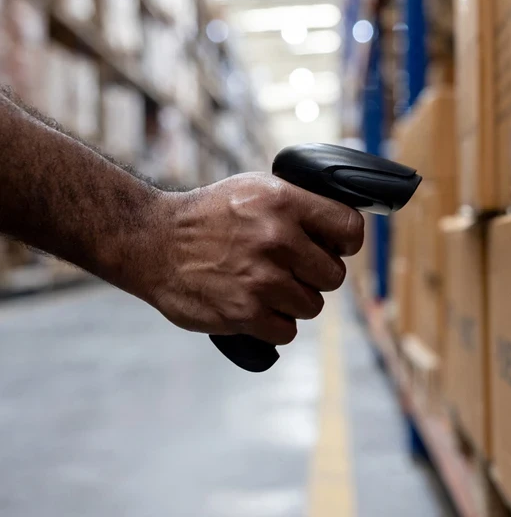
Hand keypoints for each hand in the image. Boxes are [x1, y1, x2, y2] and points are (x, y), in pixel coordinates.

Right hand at [143, 173, 363, 344]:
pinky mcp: (245, 312)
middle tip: (290, 269)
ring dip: (293, 301)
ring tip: (266, 285)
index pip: (349, 229)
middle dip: (315, 276)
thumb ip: (299, 204)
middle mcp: (277, 238)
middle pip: (333, 275)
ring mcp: (262, 278)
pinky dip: (274, 324)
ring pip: (312, 306)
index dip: (346, 243)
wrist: (153, 242)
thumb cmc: (209, 215)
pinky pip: (287, 330)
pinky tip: (255, 306)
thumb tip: (342, 229)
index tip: (335, 247)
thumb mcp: (255, 189)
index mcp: (284, 202)